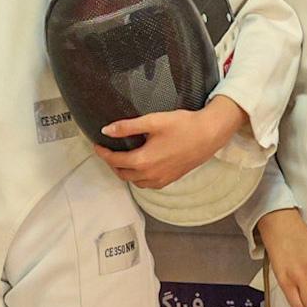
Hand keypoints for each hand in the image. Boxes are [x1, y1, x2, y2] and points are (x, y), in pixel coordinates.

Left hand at [93, 95, 244, 188]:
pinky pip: (148, 184)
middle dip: (112, 163)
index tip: (97, 144)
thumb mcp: (153, 121)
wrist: (209, 135)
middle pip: (122, 174)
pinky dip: (140, 178)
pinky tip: (142, 166)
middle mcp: (150, 175)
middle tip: (109, 151)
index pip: (114, 161)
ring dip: (126, 172)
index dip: (103, 153)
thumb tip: (106, 131)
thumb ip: (127, 127)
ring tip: (123, 158)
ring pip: (135, 182)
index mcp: (143, 161)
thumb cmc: (183, 126)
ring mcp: (161, 180)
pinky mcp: (170, 179)